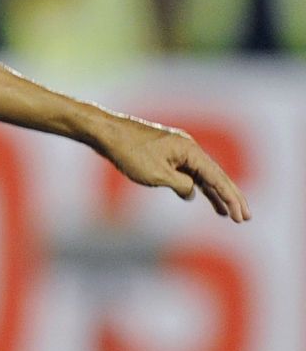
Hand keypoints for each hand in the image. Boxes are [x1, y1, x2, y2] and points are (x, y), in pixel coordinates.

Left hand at [95, 114, 249, 221]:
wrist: (106, 133)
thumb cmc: (130, 152)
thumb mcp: (157, 175)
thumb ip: (181, 185)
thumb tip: (192, 192)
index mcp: (191, 151)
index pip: (218, 178)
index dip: (231, 198)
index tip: (241, 216)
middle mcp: (189, 148)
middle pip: (215, 176)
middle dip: (230, 197)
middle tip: (244, 218)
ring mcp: (178, 150)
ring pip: (201, 174)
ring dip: (214, 193)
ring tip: (225, 213)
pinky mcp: (166, 153)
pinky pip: (187, 171)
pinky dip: (194, 185)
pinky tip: (197, 196)